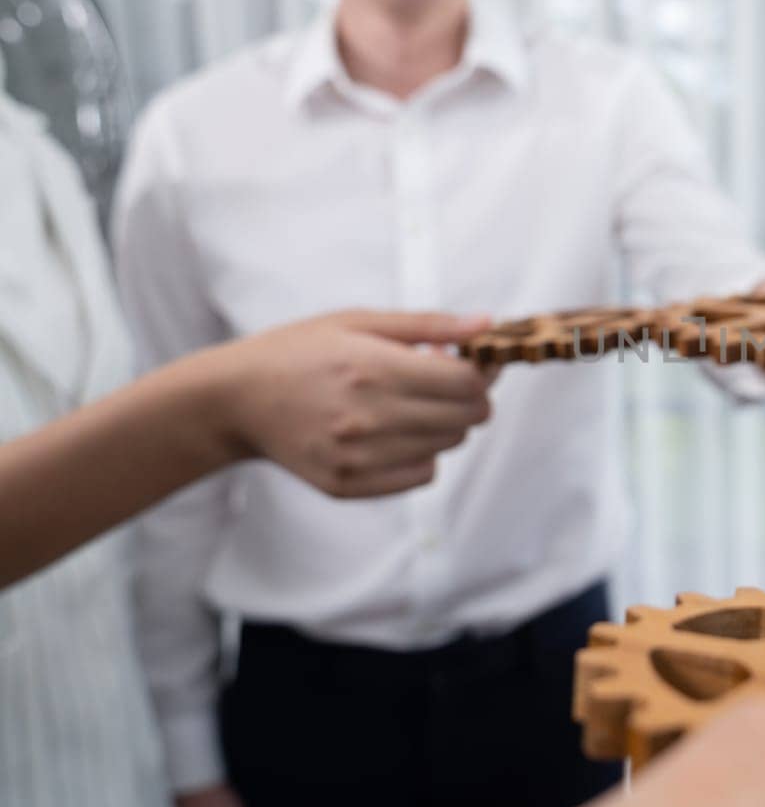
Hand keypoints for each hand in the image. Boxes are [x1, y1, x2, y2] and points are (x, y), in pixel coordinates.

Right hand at [195, 310, 493, 498]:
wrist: (235, 400)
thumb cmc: (299, 352)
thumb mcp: (358, 321)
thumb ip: (428, 325)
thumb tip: (487, 325)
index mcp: (373, 369)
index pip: (466, 383)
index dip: (481, 372)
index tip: (473, 363)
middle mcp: (367, 417)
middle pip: (466, 418)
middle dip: (470, 397)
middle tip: (447, 382)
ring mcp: (357, 457)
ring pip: (447, 445)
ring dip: (445, 424)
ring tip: (411, 403)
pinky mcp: (348, 485)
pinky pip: (421, 474)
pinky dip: (421, 453)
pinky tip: (395, 432)